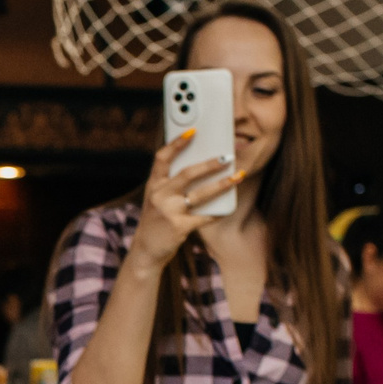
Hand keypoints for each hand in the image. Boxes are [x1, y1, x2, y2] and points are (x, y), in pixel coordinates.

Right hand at [124, 128, 238, 276]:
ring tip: (237, 176)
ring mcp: (169, 212)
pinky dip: (218, 212)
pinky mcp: (179, 227)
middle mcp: (159, 196)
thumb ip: (172, 185)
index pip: (162, 158)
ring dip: (222, 184)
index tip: (193, 131)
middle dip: (210, 164)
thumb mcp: (157, 200)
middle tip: (227, 157)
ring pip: (201, 194)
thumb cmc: (156, 222)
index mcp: (153, 186)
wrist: (145, 252)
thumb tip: (203, 168)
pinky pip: (205, 217)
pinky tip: (228, 207)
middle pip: (187, 174)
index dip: (177, 143)